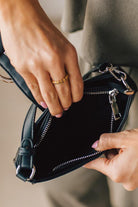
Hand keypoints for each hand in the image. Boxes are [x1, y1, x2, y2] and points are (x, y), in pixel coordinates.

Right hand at [0, 0, 82, 116]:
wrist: (20, 16)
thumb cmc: (41, 28)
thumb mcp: (63, 44)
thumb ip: (67, 64)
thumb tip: (68, 84)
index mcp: (68, 53)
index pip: (77, 83)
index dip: (77, 96)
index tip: (75, 101)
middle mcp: (54, 60)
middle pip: (63, 92)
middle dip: (65, 105)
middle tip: (64, 109)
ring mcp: (37, 65)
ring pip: (49, 95)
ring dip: (54, 107)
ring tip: (56, 111)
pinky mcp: (23, 68)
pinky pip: (34, 89)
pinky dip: (39, 99)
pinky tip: (43, 103)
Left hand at [84, 129, 137, 190]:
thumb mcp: (124, 138)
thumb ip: (106, 141)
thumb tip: (94, 145)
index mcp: (118, 172)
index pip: (95, 164)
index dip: (89, 158)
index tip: (82, 157)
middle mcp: (125, 181)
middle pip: (107, 163)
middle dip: (110, 152)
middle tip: (119, 142)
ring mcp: (132, 181)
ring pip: (117, 165)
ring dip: (119, 155)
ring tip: (130, 146)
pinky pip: (126, 168)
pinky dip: (126, 159)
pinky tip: (134, 151)